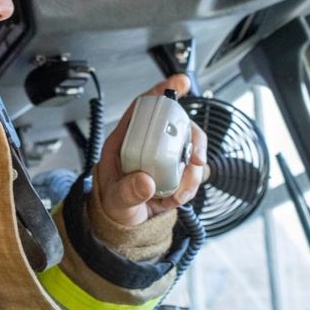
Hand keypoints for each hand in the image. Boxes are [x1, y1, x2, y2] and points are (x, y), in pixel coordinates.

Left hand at [95, 75, 208, 226]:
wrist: (125, 226)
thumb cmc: (114, 205)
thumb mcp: (115, 200)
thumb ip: (127, 192)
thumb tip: (145, 182)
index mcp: (126, 141)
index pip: (143, 108)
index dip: (161, 93)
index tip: (180, 82)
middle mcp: (147, 144)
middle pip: (176, 125)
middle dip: (192, 139)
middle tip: (195, 159)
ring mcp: (164, 157)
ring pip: (190, 148)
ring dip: (193, 170)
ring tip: (180, 192)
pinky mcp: (176, 171)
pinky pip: (193, 171)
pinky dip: (191, 185)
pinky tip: (177, 197)